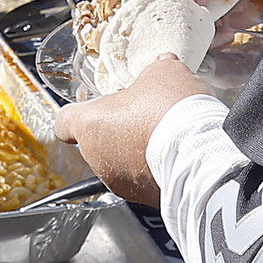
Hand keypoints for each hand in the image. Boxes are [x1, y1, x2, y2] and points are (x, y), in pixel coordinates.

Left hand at [56, 59, 214, 203]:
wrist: (199, 153)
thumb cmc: (171, 113)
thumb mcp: (165, 73)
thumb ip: (157, 69)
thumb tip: (163, 65)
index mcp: (90, 123)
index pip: (64, 122)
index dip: (76, 114)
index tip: (86, 110)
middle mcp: (97, 157)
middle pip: (97, 141)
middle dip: (118, 129)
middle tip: (142, 116)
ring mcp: (119, 180)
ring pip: (120, 163)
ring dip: (136, 152)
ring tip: (164, 136)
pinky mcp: (142, 197)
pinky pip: (143, 180)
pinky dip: (154, 170)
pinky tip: (175, 155)